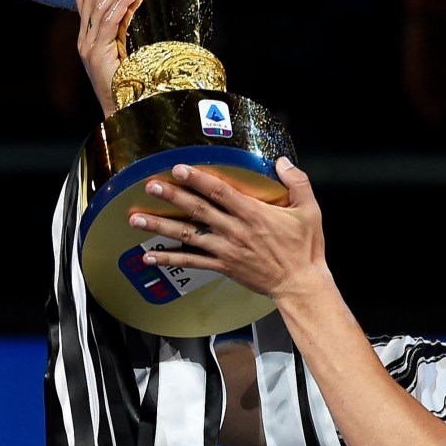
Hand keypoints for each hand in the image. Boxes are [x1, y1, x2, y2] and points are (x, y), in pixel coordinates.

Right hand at [74, 0, 146, 117]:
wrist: (126, 113)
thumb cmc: (131, 82)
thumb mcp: (127, 43)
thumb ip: (126, 18)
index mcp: (88, 35)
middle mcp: (84, 39)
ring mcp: (88, 47)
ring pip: (99, 6)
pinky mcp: (97, 54)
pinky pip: (108, 22)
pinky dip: (121, 4)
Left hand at [129, 157, 330, 302]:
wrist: (299, 284)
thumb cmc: (305, 248)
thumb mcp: (310, 210)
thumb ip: (297, 182)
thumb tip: (281, 161)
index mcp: (253, 213)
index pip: (220, 191)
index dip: (198, 179)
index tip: (179, 169)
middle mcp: (234, 230)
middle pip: (197, 210)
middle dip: (172, 197)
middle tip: (150, 186)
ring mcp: (225, 249)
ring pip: (187, 236)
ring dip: (160, 227)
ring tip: (136, 219)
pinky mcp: (223, 266)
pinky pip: (191, 262)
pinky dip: (169, 259)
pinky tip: (149, 256)